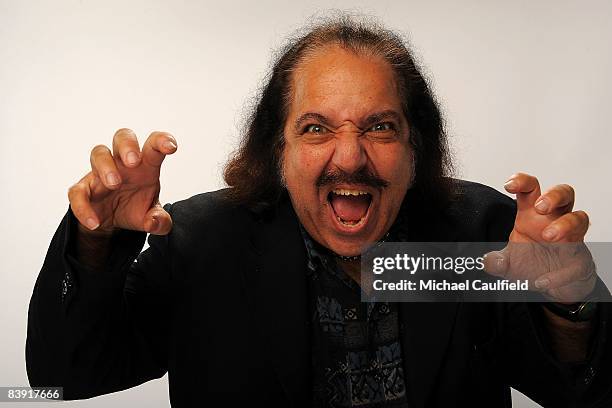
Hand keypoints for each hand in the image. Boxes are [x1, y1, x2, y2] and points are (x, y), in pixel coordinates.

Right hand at [68, 128, 176, 235]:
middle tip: (133, 161)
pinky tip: (94, 222)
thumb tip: (154, 222)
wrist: (111, 221)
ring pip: (99, 153)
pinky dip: (83, 207)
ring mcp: (100, 173)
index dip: (162, 141)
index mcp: (145, 165)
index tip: (171, 146)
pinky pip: (78, 192)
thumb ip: (160, 221)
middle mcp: (122, 163)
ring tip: (114, 184)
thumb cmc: (135, 206)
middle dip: (127, 145)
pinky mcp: (83, 189)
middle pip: (122, 137)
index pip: (153, 145)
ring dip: (106, 166)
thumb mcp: (151, 216)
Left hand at [484, 173, 595, 302]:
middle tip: (540, 207)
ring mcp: (571, 238)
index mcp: (532, 215)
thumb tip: (488, 261)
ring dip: (565, 224)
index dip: (522, 181)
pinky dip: (560, 273)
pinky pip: (577, 262)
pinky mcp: (580, 259)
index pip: (531, 189)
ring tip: (548, 236)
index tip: (509, 185)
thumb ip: (496, 262)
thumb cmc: (532, 262)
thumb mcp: (507, 263)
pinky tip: (543, 281)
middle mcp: (554, 221)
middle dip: (553, 195)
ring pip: (579, 218)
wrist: (552, 285)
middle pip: (563, 193)